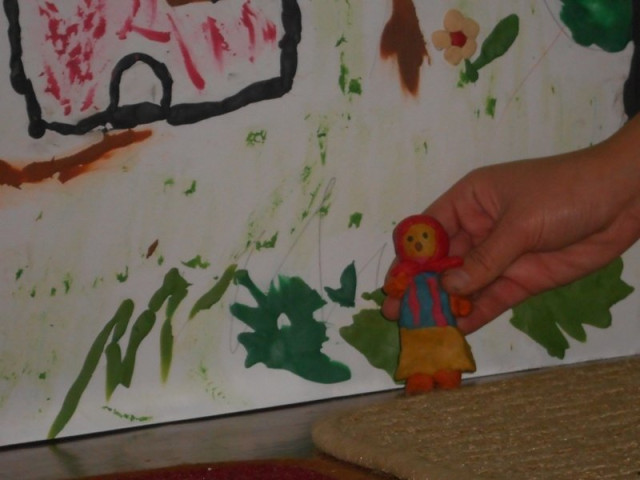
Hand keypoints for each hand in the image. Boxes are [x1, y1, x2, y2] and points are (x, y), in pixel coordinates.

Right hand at [382, 115, 639, 332]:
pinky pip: (492, 299)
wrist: (623, 200)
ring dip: (444, 305)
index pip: (428, 231)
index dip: (409, 256)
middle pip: (441, 263)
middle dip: (420, 287)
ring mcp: (500, 257)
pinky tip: (458, 328)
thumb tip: (448, 289)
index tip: (394, 283)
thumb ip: (484, 259)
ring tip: (422, 329)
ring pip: (463, 285)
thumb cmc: (564, 193)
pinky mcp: (522, 279)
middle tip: (396, 314)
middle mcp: (478, 230)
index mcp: (469, 202)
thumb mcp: (519, 222)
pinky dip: (476, 313)